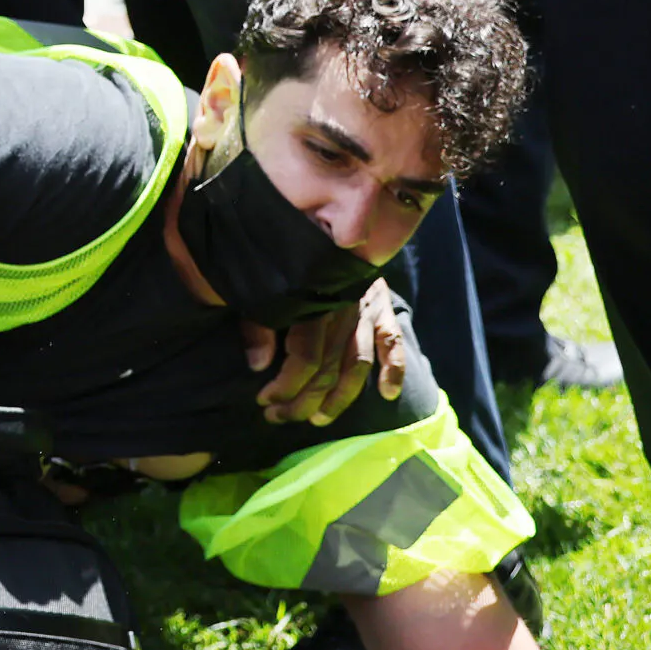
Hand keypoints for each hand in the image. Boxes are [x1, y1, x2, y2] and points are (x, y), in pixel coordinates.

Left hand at [244, 277, 406, 425]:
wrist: (326, 230)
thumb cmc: (285, 264)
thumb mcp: (262, 289)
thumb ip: (258, 324)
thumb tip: (257, 365)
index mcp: (310, 305)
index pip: (304, 357)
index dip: (285, 386)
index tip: (265, 401)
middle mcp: (341, 312)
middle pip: (328, 368)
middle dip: (304, 401)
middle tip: (279, 418)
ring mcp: (365, 312)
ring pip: (357, 364)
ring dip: (339, 398)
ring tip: (318, 419)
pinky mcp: (382, 310)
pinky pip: (393, 341)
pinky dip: (394, 368)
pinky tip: (388, 393)